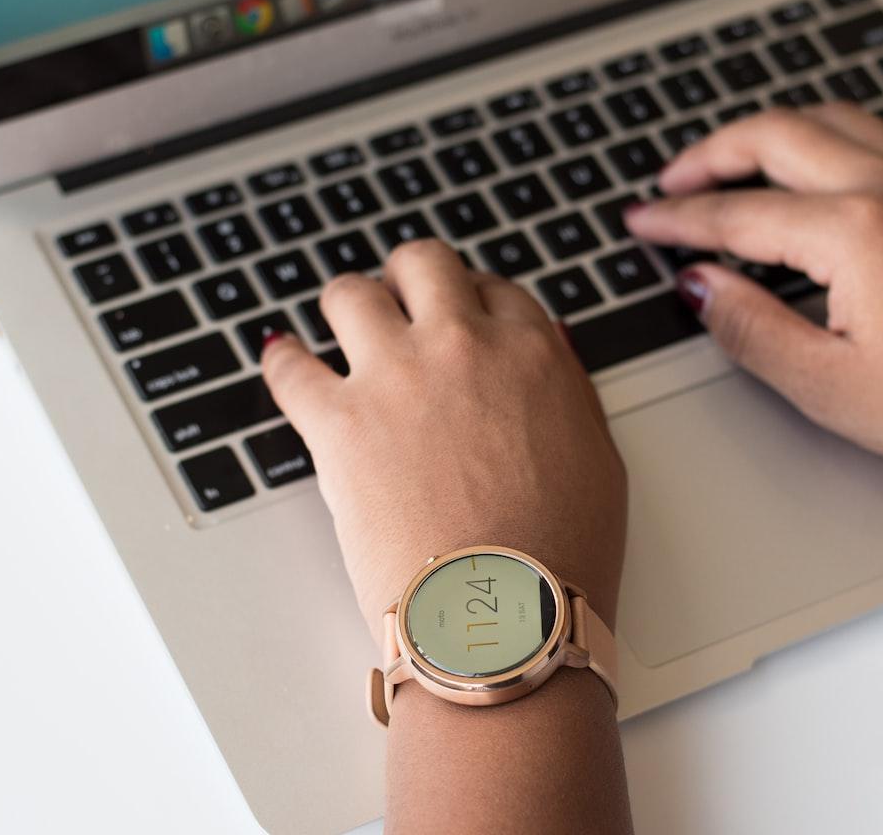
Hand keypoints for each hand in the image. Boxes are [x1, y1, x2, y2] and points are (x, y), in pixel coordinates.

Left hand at [260, 240, 627, 639]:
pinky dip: (282, 362)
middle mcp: (461, 348)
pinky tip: (285, 364)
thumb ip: (570, 395)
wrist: (502, 617)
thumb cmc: (557, 559)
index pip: (496, 290)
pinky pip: (289, 366)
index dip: (474, 301)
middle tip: (399, 303)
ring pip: (350, 294)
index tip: (462, 317)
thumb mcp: (600, 462)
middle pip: (423, 265)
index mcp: (532, 354)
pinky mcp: (338, 423)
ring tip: (340, 327)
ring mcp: (395, 378)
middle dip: (408, 279)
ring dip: (346, 306)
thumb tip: (548, 357)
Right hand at [624, 104, 882, 508]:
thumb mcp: (829, 387)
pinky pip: (871, 137)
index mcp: (854, 233)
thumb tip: (701, 287)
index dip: (679, 220)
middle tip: (671, 182)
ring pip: (828, 120)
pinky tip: (808, 172)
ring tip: (730, 163)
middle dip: (711, 154)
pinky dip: (820, 139)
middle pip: (777, 135)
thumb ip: (751, 328)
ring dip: (768, 133)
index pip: (739, 213)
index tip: (642, 223)